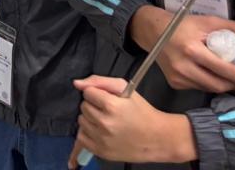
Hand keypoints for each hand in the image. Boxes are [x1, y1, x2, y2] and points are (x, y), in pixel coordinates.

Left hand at [70, 76, 196, 165]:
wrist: (157, 138)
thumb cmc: (141, 111)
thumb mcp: (124, 88)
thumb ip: (99, 81)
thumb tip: (77, 83)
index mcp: (111, 106)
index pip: (87, 92)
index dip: (97, 94)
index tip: (107, 99)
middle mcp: (105, 123)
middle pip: (83, 107)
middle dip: (94, 106)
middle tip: (108, 111)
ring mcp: (102, 139)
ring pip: (81, 121)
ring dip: (91, 119)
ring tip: (106, 121)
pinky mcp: (101, 151)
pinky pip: (82, 137)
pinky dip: (89, 133)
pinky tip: (101, 132)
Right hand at [129, 5, 234, 92]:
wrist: (152, 31)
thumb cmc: (182, 25)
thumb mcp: (207, 21)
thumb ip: (233, 28)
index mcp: (192, 50)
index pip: (223, 69)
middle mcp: (184, 67)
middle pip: (217, 84)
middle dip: (234, 86)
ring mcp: (178, 77)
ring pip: (208, 89)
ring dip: (222, 86)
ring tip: (230, 81)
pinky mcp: (174, 83)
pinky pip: (197, 87)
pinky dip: (207, 84)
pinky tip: (210, 76)